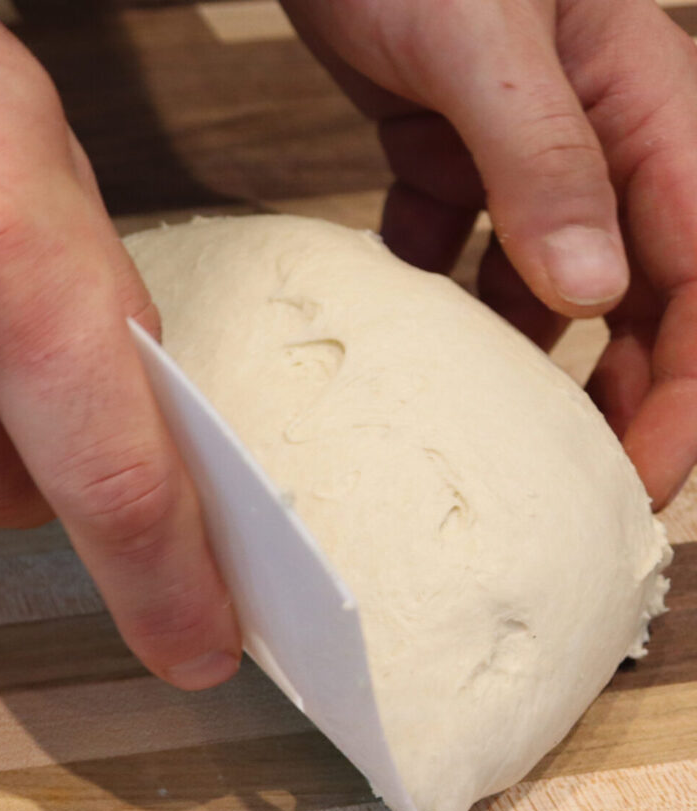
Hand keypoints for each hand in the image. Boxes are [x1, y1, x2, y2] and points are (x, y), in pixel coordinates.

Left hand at [283, 0, 696, 507]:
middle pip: (647, 294)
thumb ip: (544, 163)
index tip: (645, 475)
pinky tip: (415, 326)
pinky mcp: (448, 150)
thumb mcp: (484, 47)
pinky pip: (463, 244)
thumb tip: (597, 294)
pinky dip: (447, 291)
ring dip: (537, 356)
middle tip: (579, 489)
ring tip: (497, 434)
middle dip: (627, 396)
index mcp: (651, 111)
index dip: (690, 387)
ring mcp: (524, 149)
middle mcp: (602, 139)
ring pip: (556, 280)